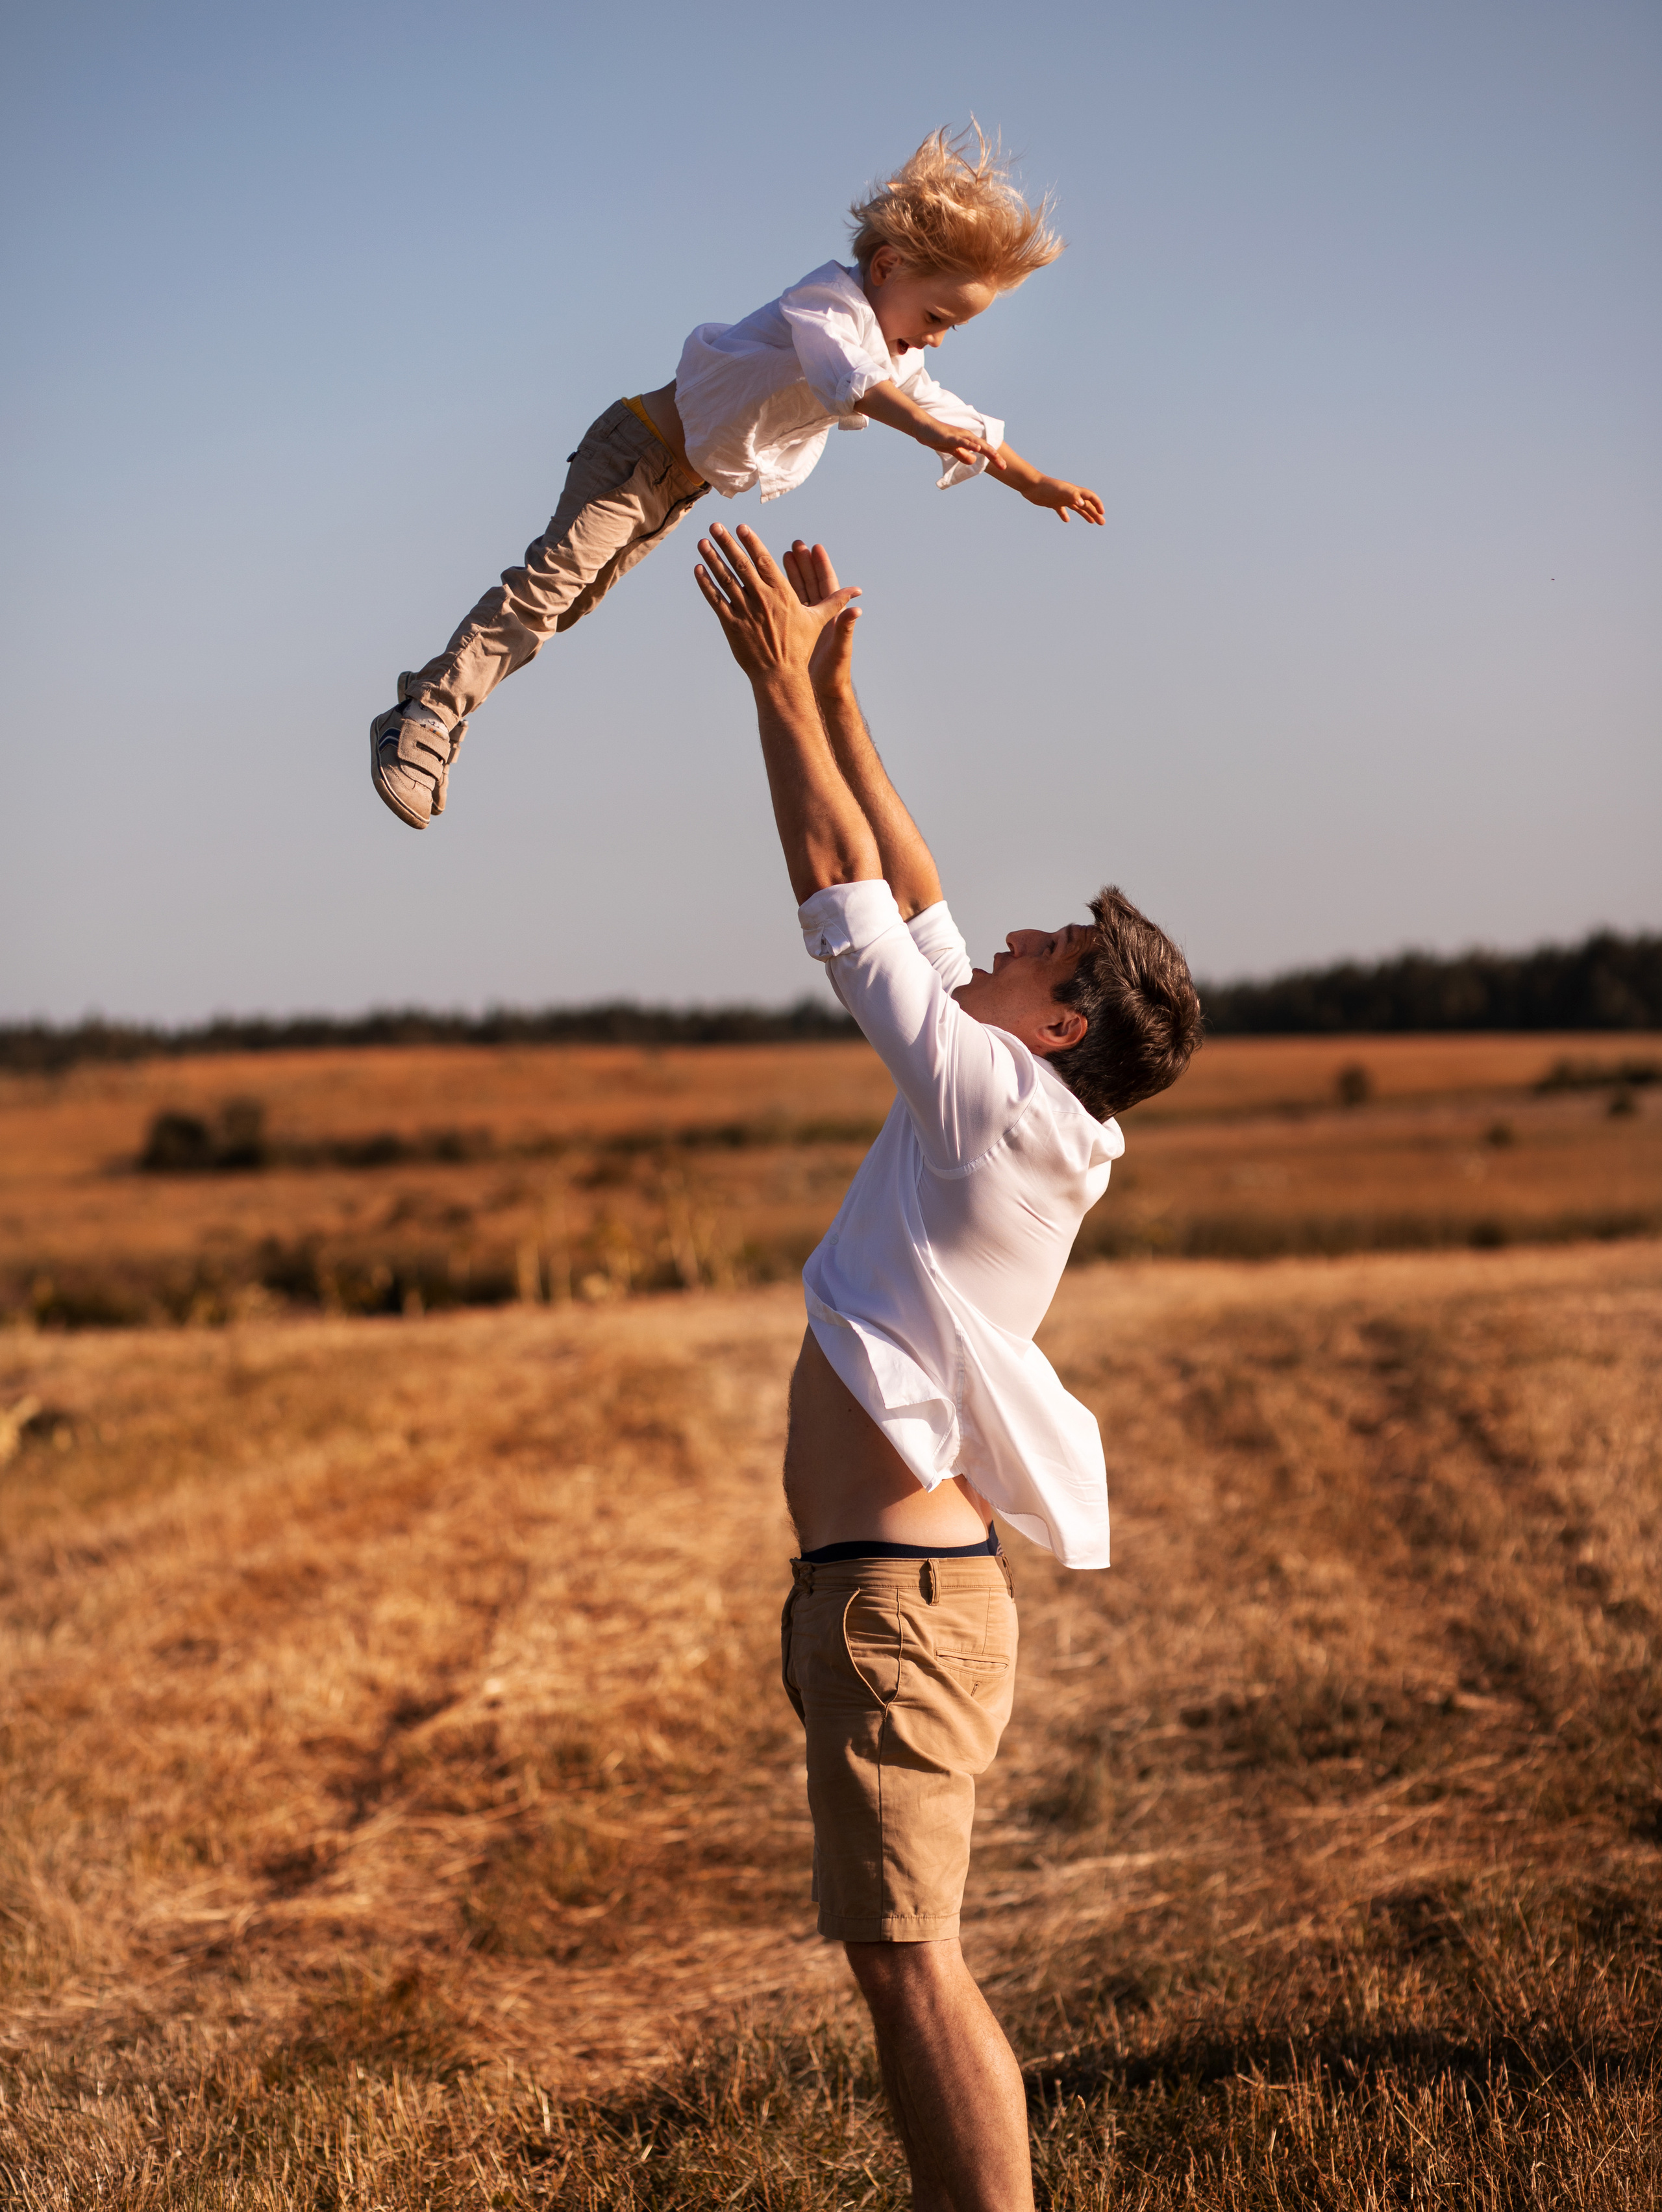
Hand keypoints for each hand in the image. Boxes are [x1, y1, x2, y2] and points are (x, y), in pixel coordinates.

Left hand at [695, 524, 859, 683]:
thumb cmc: (800, 647)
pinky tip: (698, 568)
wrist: (780, 675)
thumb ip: (834, 602)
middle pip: (741, 564)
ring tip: (703, 542)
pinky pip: (716, 599)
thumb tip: (858, 592)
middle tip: (715, 526)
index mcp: (781, 593)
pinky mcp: (731, 623)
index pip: (764, 561)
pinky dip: (706, 583)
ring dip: (713, 558)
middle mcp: (761, 598)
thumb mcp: (818, 621)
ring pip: (725, 579)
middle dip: (726, 543)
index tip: (740, 528)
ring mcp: (744, 610)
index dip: (751, 542)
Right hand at [782, 540, 860, 691]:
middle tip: (794, 545)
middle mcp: (817, 615)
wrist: (821, 690)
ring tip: (779, 556)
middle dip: (801, 563)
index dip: (820, 565)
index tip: (814, 547)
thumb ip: (846, 627)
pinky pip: (782, 608)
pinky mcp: (790, 629)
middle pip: (808, 583)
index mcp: (831, 615)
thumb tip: (857, 609)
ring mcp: (802, 621)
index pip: (826, 584)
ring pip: (794, 592)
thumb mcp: (839, 647)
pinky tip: (762, 582)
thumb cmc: (833, 672)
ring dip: (787, 575)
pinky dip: (774, 594)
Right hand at [911, 419, 1007, 470]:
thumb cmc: (938, 437)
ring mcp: (959, 436)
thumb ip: (963, 455)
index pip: (984, 450)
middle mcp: (967, 436)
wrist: (923, 428)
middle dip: (995, 456)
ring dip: (986, 450)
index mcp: (968, 440)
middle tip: (1004, 466)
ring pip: (976, 443)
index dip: (994, 458)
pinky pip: (962, 441)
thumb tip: (973, 460)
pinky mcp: (950, 436)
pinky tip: (977, 449)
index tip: (1003, 467)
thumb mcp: (952, 449)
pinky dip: (970, 445)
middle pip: (984, 447)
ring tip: (996, 457)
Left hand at [1023, 475, 1104, 525]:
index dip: (1097, 504)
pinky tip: (1066, 520)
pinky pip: (1062, 510)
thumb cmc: (1046, 487)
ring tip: (1092, 522)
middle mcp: (1070, 495)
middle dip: (1095, 513)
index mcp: (1074, 491)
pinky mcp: (1053, 502)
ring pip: (1077, 508)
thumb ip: (1072, 495)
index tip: (1102, 513)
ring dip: (1085, 514)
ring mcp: (1062, 499)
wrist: (1031, 485)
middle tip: (1102, 523)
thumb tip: (1082, 504)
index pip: (1090, 497)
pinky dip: (1065, 515)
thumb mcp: (1061, 491)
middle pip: (1086, 504)